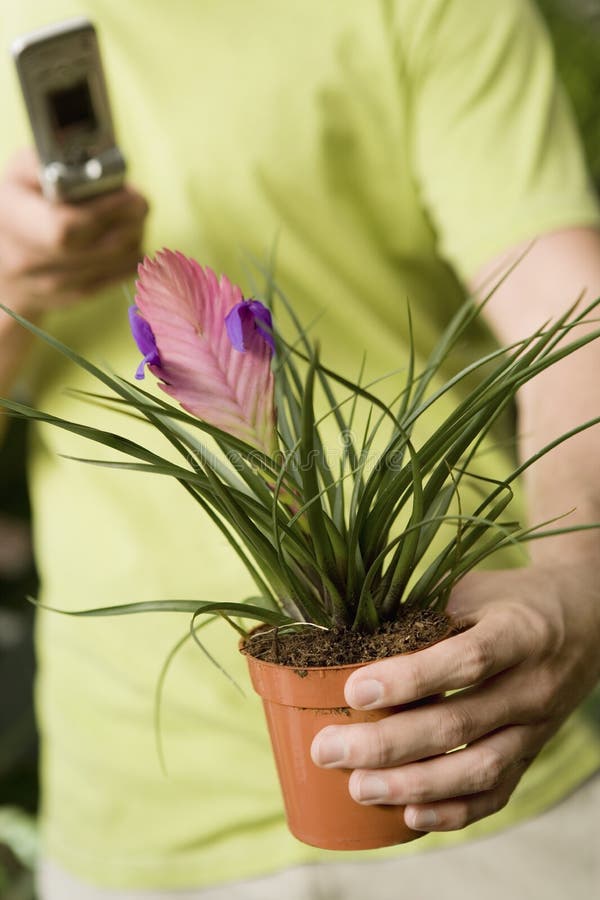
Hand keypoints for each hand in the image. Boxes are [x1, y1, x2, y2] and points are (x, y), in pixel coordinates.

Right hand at [0, 147, 148, 317]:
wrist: (4, 264)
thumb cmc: (19, 206)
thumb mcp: (22, 176)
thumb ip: (52, 163)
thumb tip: (95, 162)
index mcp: (12, 220)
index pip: (65, 228)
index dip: (105, 211)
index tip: (128, 192)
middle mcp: (28, 260)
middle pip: (100, 247)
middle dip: (129, 221)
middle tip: (139, 202)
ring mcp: (54, 285)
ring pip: (118, 262)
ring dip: (136, 235)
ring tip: (134, 216)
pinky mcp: (77, 297)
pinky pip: (123, 275)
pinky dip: (134, 253)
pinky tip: (128, 237)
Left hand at [311, 563, 599, 831]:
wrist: (584, 621)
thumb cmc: (508, 600)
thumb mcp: (472, 588)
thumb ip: (421, 607)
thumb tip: (343, 627)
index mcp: (517, 633)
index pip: (466, 661)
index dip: (410, 679)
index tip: (355, 690)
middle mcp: (532, 685)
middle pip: (460, 723)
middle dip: (388, 743)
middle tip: (329, 749)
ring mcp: (535, 727)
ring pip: (478, 768)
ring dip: (414, 784)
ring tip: (358, 786)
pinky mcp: (531, 753)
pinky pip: (497, 793)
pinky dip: (454, 811)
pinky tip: (409, 815)